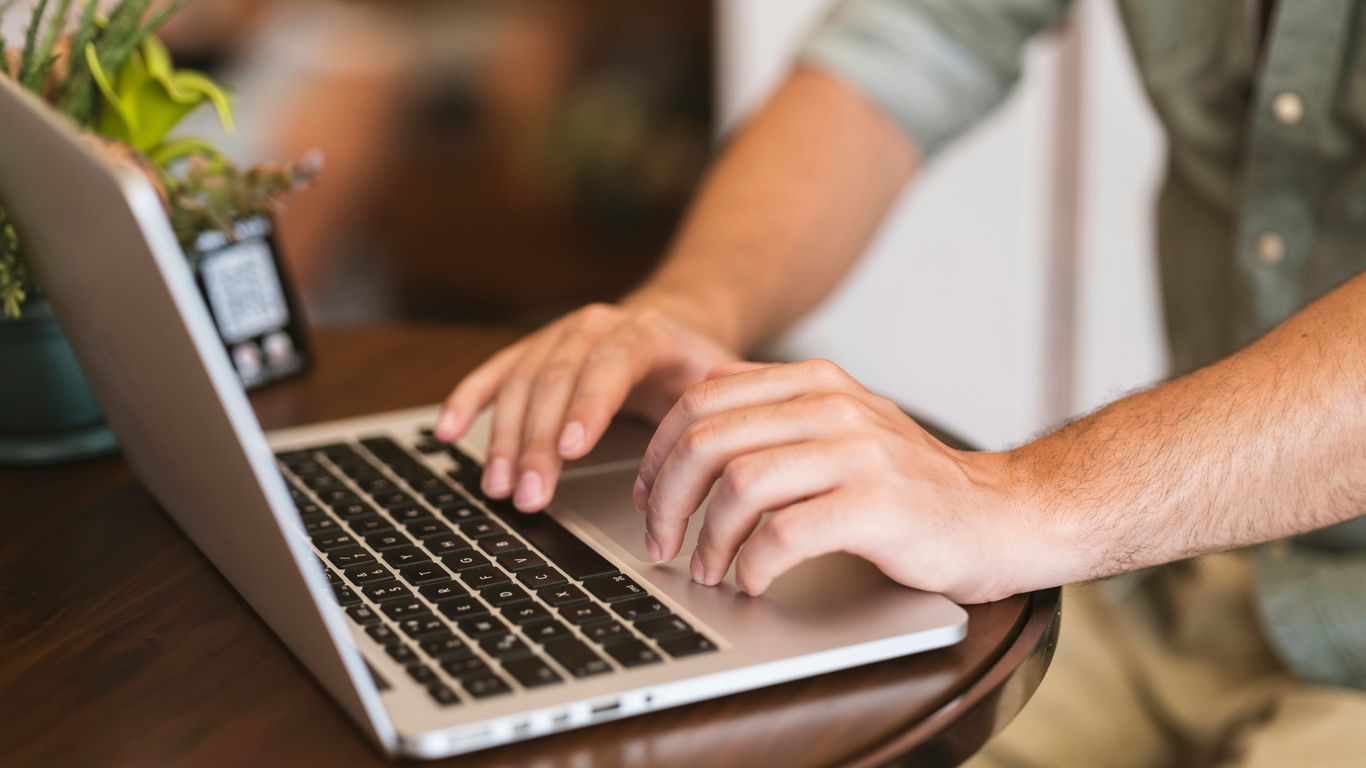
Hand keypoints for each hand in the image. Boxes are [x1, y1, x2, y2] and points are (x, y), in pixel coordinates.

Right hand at [437, 302, 737, 512]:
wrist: (675, 325)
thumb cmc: (696, 368)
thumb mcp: (720, 381)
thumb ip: (718, 407)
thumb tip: (716, 440)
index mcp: (644, 333)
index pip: (610, 367)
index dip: (588, 407)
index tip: (571, 450)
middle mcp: (594, 327)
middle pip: (557, 382)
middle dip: (538, 443)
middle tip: (528, 496)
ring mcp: (558, 336)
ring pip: (522, 382)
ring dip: (504, 439)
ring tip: (498, 488)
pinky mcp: (531, 351)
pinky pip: (494, 374)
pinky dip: (467, 401)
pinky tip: (446, 431)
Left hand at [634, 359, 1036, 603]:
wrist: (1005, 515)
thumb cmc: (913, 484)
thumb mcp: (843, 427)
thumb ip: (780, 414)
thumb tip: (696, 416)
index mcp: (815, 382)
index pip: (702, 399)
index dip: (658, 452)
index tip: (647, 495)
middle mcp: (833, 406)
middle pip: (708, 441)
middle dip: (667, 500)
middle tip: (661, 542)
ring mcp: (858, 453)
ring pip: (739, 484)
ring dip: (707, 538)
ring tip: (707, 570)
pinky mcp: (878, 506)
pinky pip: (785, 533)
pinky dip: (753, 565)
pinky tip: (753, 582)